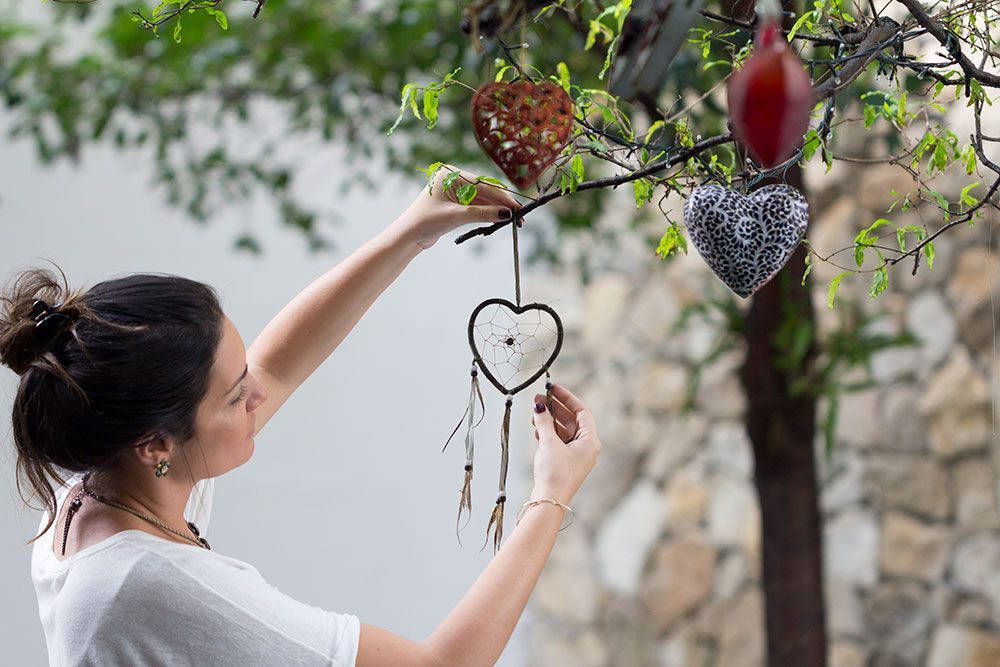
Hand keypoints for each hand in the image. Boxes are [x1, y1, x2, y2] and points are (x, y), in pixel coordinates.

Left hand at [394, 164, 522, 249]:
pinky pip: (476, 206)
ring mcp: (455, 191)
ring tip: (513, 220)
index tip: (517, 208)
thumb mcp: (456, 216)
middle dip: (502, 204)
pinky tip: (500, 219)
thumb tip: (506, 214)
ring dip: (497, 209)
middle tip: (520, 216)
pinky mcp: (455, 203)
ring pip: (482, 199)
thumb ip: (482, 213)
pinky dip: (487, 213)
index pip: (483, 185)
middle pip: (485, 191)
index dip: (502, 198)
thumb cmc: (426, 222)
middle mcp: (454, 179)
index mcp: (451, 174)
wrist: (408, 236)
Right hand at [528, 383, 601, 504]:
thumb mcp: (549, 443)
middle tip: (538, 398)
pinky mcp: (564, 463)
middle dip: (555, 408)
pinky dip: (548, 433)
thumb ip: (544, 421)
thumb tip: (539, 406)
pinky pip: (558, 441)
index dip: (567, 398)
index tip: (553, 388)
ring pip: (563, 431)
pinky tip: (536, 428)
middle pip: (572, 420)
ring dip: (549, 420)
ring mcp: (575, 456)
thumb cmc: (554, 473)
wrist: (549, 501)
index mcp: (590, 441)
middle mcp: (586, 448)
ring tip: (534, 412)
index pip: (582, 411)